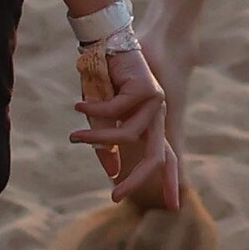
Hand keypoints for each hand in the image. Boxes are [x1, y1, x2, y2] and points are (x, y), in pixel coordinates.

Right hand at [71, 36, 166, 186]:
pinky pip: (115, 111)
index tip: (174, 207)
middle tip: (114, 197)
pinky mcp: (147, 89)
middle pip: (156, 156)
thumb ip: (108, 143)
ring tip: (74, 136)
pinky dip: (93, 108)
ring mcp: (155, 102)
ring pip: (127, 134)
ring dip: (97, 137)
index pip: (166, 158)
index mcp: (150, 124)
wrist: (104, 42)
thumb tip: (112, 170)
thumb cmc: (102, 81)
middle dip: (136, 179)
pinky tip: (79, 103)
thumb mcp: (101, 119)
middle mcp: (157, 115)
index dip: (170, 181)